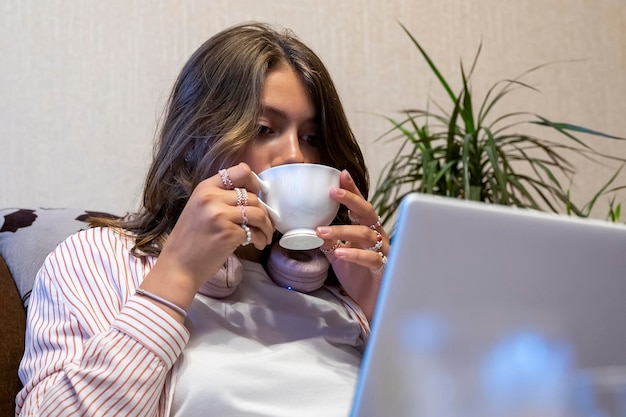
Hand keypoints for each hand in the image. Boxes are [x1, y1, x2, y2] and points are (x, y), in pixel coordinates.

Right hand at [140, 162, 273, 313]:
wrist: (178, 266)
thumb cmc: (190, 240)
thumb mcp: (199, 209)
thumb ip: (220, 198)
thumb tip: (252, 195)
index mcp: (205, 188)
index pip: (240, 171)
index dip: (254, 182)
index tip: (260, 194)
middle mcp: (212, 198)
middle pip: (252, 196)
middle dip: (264, 212)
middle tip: (264, 224)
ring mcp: (220, 215)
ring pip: (258, 213)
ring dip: (267, 226)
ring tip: (265, 236)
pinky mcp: (228, 233)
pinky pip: (254, 232)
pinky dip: (260, 239)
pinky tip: (256, 245)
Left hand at [316, 170, 389, 320]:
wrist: (372, 302)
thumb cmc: (357, 275)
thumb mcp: (338, 253)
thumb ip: (328, 240)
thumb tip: (310, 226)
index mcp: (366, 229)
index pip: (359, 205)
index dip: (352, 189)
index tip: (340, 174)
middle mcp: (377, 236)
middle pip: (367, 211)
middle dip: (351, 199)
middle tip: (332, 192)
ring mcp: (381, 251)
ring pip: (365, 234)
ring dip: (342, 230)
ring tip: (321, 231)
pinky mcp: (382, 268)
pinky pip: (370, 258)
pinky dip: (354, 254)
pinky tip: (339, 252)